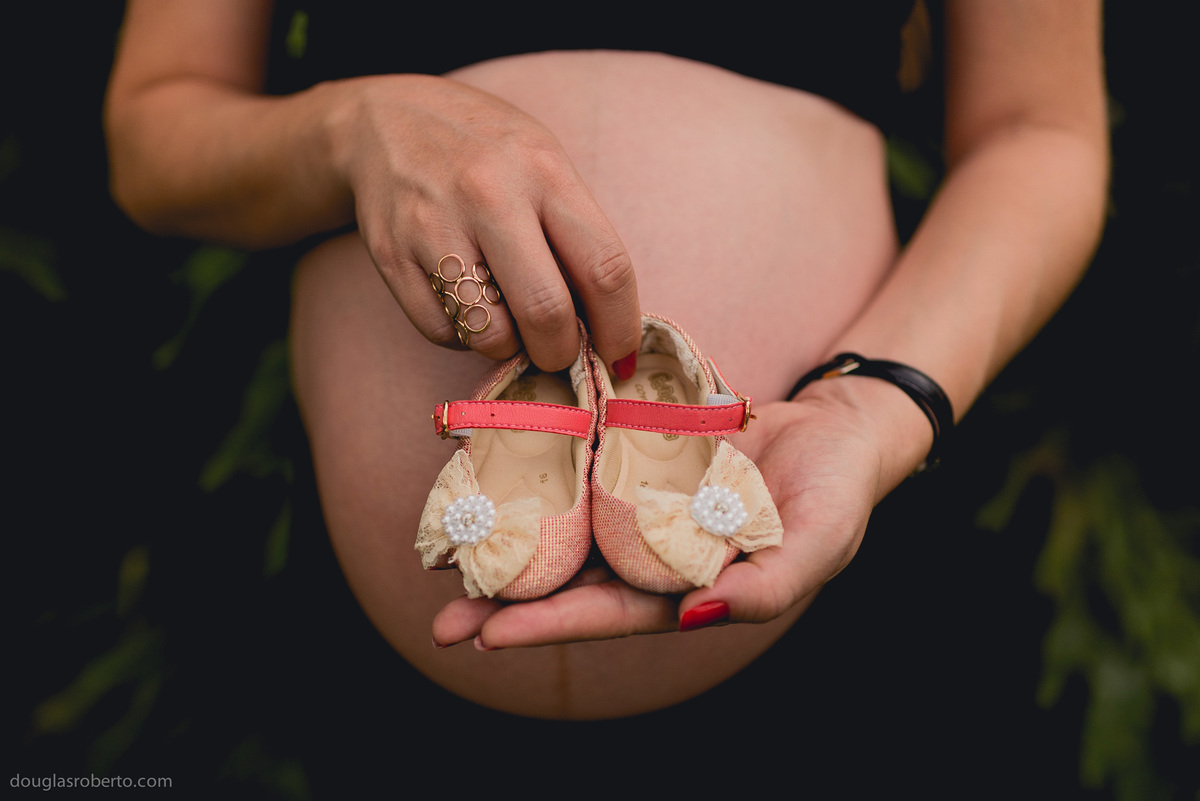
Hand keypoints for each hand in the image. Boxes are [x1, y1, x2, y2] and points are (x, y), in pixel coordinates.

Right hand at [329, 74, 640, 371]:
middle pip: (546, 312)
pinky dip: (462, 336)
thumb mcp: (544, 163)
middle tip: (560, 353)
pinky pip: (442, 332)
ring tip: (508, 319)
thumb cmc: (486, 149)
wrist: (385, 118)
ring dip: (509, 347)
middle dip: (562, 353)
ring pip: (489, 334)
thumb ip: (575, 235)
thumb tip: (604, 326)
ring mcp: (434, 226)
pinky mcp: (392, 256)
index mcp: (544, 171)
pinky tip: (465, 303)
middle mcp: (489, 195)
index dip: (619, 328)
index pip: (604, 268)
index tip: (620, 357)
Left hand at [429, 392, 895, 647]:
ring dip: (509, 535)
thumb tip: (695, 615)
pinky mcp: (636, 448)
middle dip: (506, 602)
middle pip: (569, 578)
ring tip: (446, 550)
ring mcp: (637, 498)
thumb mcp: (818, 545)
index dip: (553, 626)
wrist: (839, 426)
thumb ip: (767, 588)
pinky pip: (582, 460)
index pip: (611, 614)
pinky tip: (494, 467)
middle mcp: (649, 549)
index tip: (491, 635)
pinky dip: (540, 467)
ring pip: (563, 522)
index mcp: (687, 586)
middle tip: (441, 618)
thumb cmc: (837, 493)